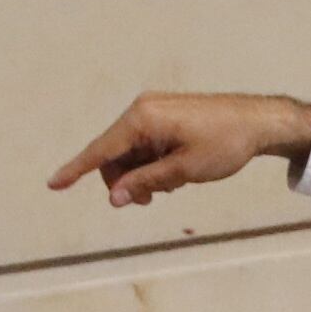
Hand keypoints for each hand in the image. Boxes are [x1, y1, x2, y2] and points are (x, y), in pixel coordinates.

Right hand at [46, 91, 310, 207]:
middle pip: (114, 156)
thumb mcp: (184, 171)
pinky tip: (177, 173)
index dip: (77, 170)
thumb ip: (146, 183)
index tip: (53, 184)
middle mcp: (142, 110)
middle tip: (152, 201)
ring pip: (131, 154)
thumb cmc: (224, 144)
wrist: (257, 122)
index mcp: (142, 119)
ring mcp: (153, 112)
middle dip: (126, 182)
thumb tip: (115, 198)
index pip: (101, 150)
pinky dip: (154, 164)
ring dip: (143, 176)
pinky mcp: (164, 117)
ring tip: (173, 185)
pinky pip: (146, 145)